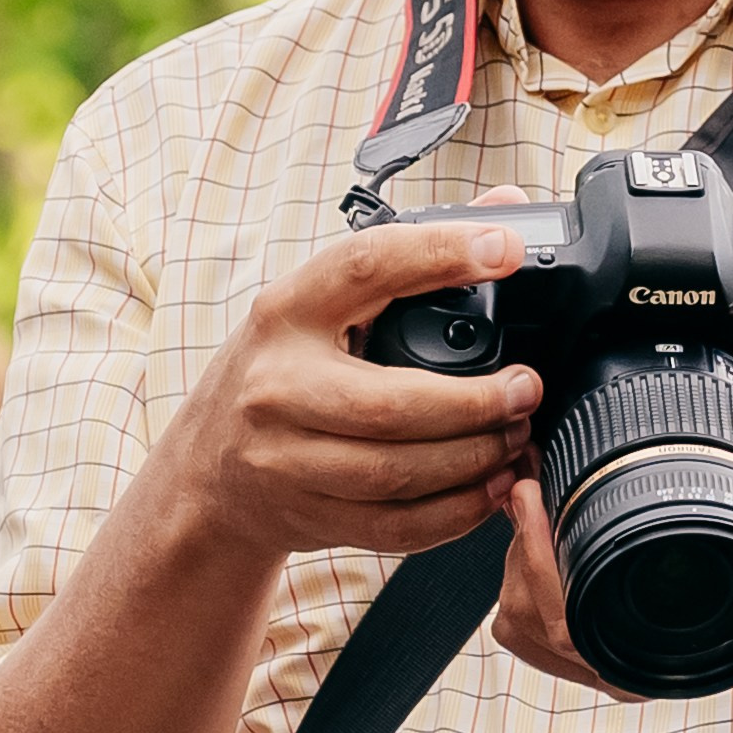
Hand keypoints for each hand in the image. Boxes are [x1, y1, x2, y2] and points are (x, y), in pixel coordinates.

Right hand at [163, 207, 542, 566]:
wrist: (206, 470)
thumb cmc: (277, 372)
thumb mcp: (319, 305)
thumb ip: (411, 256)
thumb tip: (503, 207)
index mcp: (285, 312)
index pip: (365, 266)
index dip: (439, 253)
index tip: (504, 247)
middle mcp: (276, 386)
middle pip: (392, 403)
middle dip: (476, 401)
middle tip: (525, 389)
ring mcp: (286, 460)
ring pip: (399, 471)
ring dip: (475, 459)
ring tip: (515, 437)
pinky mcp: (307, 515)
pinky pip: (396, 525)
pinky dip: (457, 512)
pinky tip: (490, 487)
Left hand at [490, 343, 732, 694]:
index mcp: (694, 623)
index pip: (579, 618)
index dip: (540, 555)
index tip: (532, 490)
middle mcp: (660, 657)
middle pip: (539, 620)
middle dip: (522, 543)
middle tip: (528, 480)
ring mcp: (633, 663)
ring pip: (530, 629)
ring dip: (519, 564)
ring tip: (538, 505)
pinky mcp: (616, 655)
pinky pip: (539, 636)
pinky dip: (527, 587)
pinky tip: (548, 540)